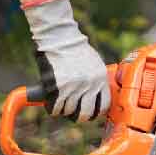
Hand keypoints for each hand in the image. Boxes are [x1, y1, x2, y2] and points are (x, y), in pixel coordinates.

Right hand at [23, 0, 108, 120]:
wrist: (60, 37)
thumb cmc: (75, 48)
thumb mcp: (94, 63)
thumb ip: (95, 79)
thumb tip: (94, 97)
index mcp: (100, 78)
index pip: (104, 106)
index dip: (96, 113)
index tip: (90, 113)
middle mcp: (88, 84)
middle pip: (85, 113)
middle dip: (79, 117)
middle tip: (73, 114)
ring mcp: (72, 87)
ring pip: (68, 111)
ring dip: (63, 109)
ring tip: (60, 100)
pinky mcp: (56, 87)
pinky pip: (54, 108)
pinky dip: (52, 108)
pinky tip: (51, 102)